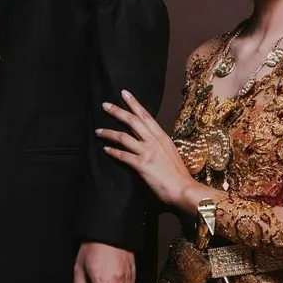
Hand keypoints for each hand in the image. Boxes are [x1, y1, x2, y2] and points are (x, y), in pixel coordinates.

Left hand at [96, 90, 196, 209]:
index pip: (146, 115)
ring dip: (109, 133)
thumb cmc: (179, 174)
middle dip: (117, 111)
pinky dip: (113, 151)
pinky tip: (106, 149)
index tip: (125, 93)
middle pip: (132, 121)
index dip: (134, 103)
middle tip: (105, 105)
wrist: (183, 189)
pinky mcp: (141, 165)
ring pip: (123, 137)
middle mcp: (154, 141)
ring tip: (98, 131)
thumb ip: (160, 146)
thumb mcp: (171, 153)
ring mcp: (147, 152)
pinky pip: (123, 155)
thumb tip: (151, 142)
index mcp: (162, 137)